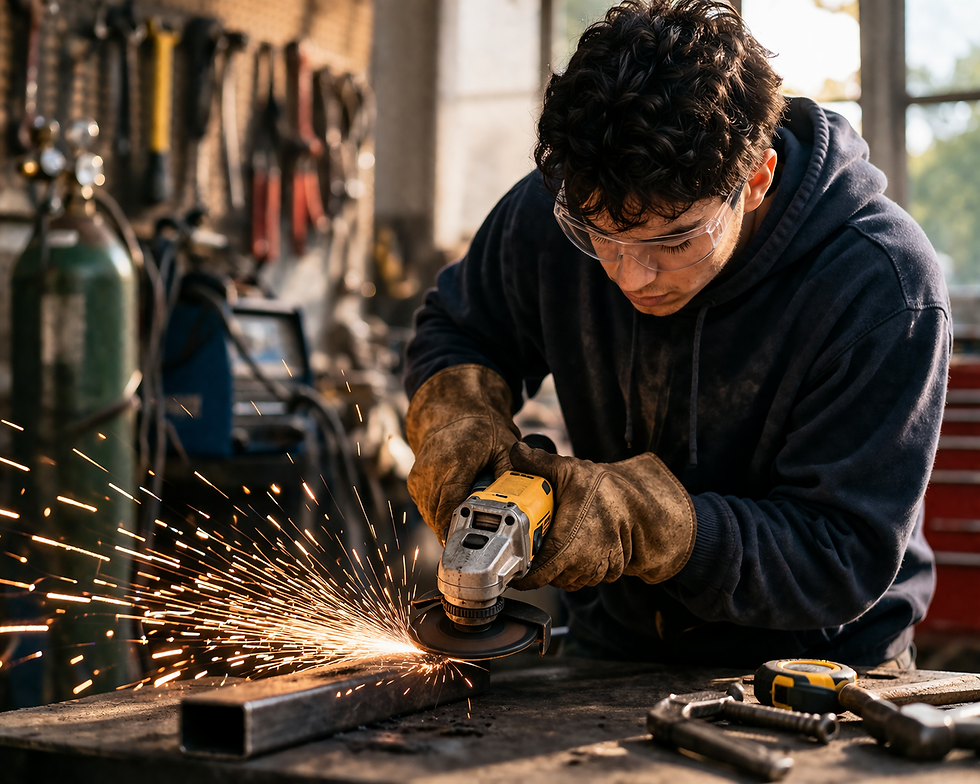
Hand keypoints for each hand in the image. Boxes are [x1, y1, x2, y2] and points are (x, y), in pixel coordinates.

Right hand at [405, 365, 519, 542]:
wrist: (453, 408)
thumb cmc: (480, 426)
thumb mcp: (505, 446)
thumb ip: (512, 474)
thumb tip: (525, 502)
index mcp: (453, 464)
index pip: (449, 508)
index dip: (457, 530)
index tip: (471, 543)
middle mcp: (431, 471)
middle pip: (438, 517)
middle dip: (456, 531)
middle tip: (477, 540)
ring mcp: (420, 477)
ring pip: (430, 515)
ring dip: (447, 523)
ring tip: (468, 525)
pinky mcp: (415, 481)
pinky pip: (426, 507)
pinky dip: (440, 512)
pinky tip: (456, 509)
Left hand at [508, 442, 696, 590]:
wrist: (640, 501)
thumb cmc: (604, 489)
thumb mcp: (569, 470)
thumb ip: (538, 463)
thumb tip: (515, 450)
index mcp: (567, 545)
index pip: (537, 575)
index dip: (522, 576)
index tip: (514, 568)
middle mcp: (582, 564)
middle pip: (550, 578)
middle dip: (539, 567)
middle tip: (533, 548)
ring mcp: (598, 570)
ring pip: (568, 580)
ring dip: (559, 569)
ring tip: (554, 547)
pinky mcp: (610, 571)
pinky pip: (586, 578)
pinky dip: (578, 569)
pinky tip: (575, 550)